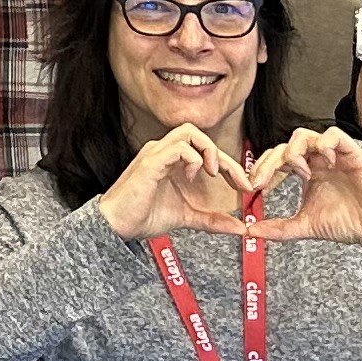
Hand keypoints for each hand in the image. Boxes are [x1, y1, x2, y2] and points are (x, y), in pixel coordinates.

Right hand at [99, 124, 256, 241]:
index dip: (228, 165)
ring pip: (189, 132)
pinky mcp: (151, 161)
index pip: (205, 149)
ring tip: (212, 172)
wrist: (116, 225)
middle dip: (224, 156)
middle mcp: (163, 151)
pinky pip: (179, 147)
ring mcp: (156, 153)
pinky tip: (191, 178)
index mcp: (171, 160)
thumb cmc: (143, 216)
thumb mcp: (187, 218)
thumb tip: (240, 228)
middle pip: (199, 134)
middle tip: (237, 180)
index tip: (244, 186)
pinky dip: (193, 160)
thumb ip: (212, 221)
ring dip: (208, 150)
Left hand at [238, 128, 361, 284]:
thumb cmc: (346, 223)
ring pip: (305, 135)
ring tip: (298, 172)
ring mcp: (334, 155)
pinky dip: (323, 144)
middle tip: (261, 180)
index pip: (276, 159)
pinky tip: (322, 163)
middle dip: (269, 161)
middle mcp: (317, 160)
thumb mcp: (305, 225)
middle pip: (285, 146)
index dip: (261, 168)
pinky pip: (334, 135)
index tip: (251, 186)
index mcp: (306, 171)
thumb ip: (278, 228)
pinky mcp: (352, 154)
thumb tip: (250, 231)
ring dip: (294, 151)